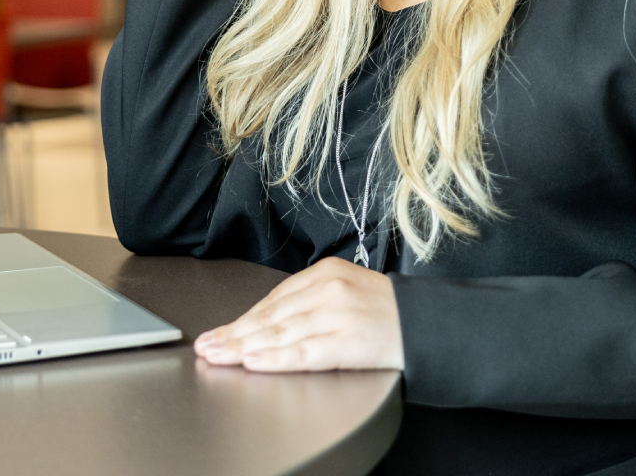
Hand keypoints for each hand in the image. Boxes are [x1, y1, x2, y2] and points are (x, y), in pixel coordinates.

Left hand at [193, 257, 403, 371]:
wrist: (429, 324)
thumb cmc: (387, 311)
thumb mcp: (347, 289)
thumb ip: (311, 299)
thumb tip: (269, 319)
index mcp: (326, 273)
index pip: (273, 299)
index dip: (242, 318)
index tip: (219, 331)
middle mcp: (329, 291)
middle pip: (271, 315)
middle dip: (234, 334)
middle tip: (207, 346)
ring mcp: (338, 316)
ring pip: (281, 333)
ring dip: (244, 347)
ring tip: (220, 356)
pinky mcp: (347, 342)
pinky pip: (304, 352)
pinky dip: (276, 358)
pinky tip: (255, 362)